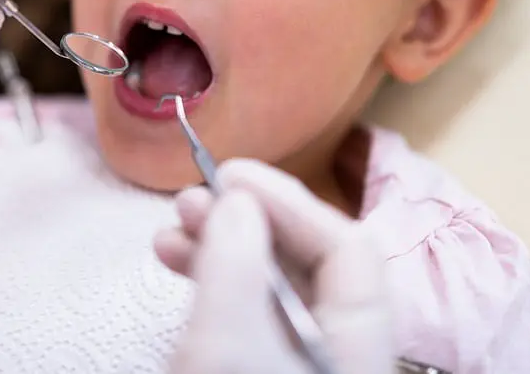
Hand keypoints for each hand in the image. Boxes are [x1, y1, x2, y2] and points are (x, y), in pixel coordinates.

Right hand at [156, 159, 394, 373]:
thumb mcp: (226, 349)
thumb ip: (235, 271)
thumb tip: (238, 198)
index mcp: (358, 343)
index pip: (347, 248)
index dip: (290, 202)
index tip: (230, 175)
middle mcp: (337, 345)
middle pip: (306, 261)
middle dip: (246, 219)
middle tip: (191, 199)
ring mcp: (300, 359)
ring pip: (271, 284)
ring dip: (219, 244)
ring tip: (171, 228)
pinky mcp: (263, 367)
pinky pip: (247, 310)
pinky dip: (212, 281)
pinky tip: (174, 259)